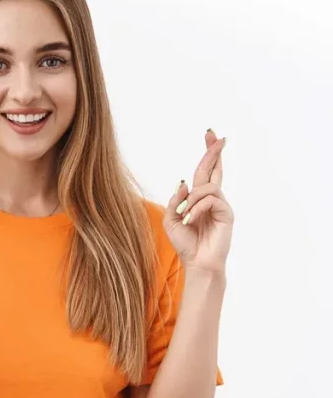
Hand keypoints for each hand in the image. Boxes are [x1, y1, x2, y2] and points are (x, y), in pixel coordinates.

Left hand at [164, 129, 233, 272]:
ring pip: (206, 187)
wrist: (197, 262)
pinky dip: (196, 208)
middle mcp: (212, 198)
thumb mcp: (171, 220)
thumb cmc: (185, 243)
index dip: (208, 154)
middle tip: (214, 135)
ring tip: (184, 216)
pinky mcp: (227, 213)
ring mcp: (221, 205)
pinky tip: (189, 220)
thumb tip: (183, 183)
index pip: (205, 171)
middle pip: (213, 169)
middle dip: (213, 152)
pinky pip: (211, 199)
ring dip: (191, 200)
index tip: (210, 135)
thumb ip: (175, 201)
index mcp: (199, 198)